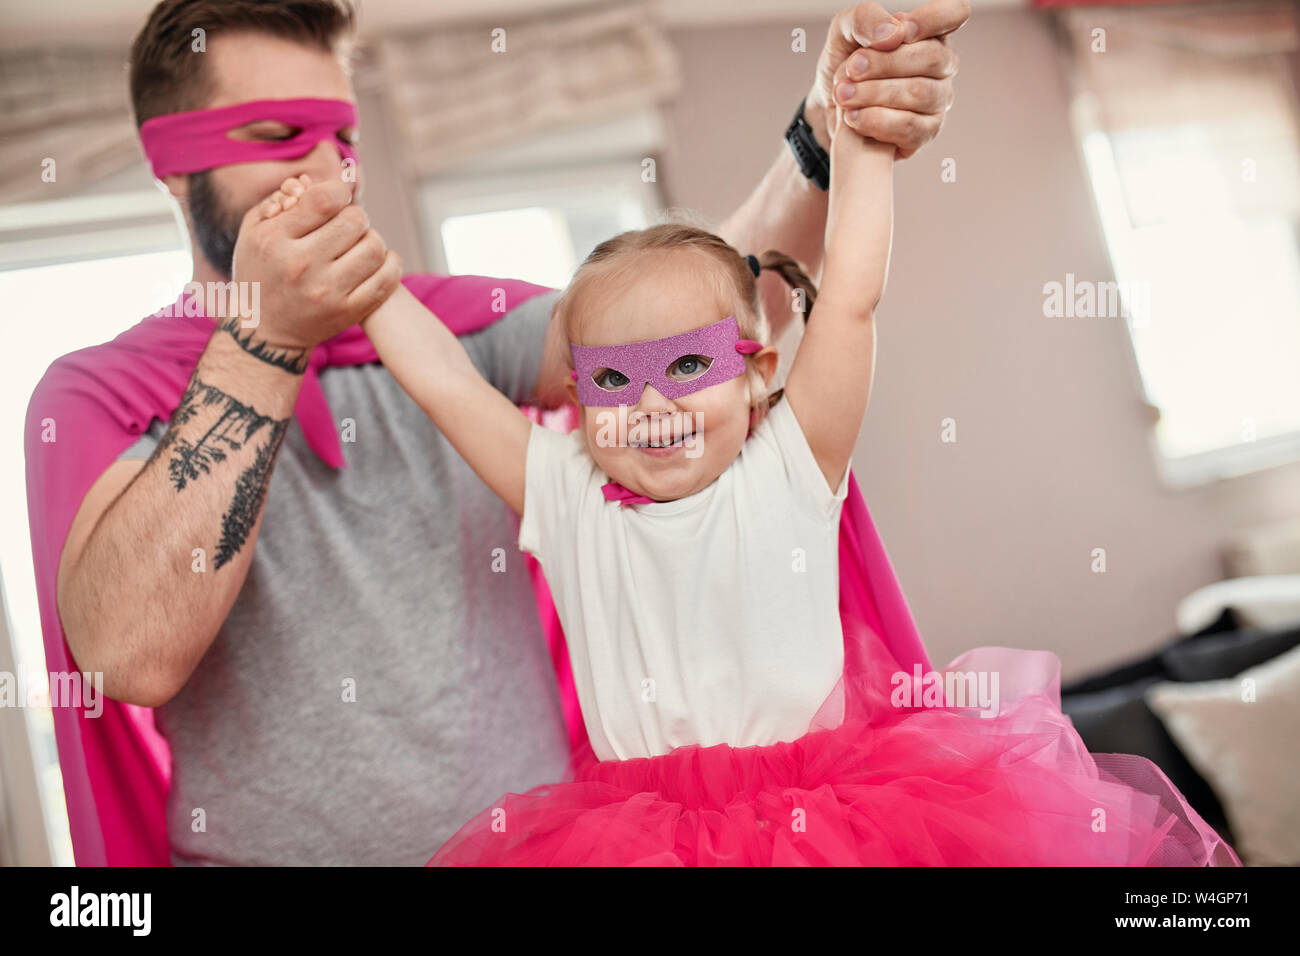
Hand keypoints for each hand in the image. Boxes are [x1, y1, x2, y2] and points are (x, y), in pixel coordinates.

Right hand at [230, 175, 401, 351]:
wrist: (264, 331)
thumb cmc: (260, 271)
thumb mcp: (255, 230)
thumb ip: (281, 199)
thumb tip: (312, 180)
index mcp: (275, 240)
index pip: (325, 200)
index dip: (339, 191)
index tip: (337, 198)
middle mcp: (301, 266)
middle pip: (356, 220)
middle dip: (354, 216)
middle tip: (346, 224)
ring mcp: (327, 292)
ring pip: (375, 247)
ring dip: (372, 239)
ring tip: (358, 243)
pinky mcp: (348, 312)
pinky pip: (387, 279)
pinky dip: (389, 263)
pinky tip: (377, 260)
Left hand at [805, 0, 966, 159]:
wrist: (830, 110)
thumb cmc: (846, 66)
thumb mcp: (844, 31)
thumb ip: (866, 19)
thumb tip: (894, 33)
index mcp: (928, 32)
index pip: (955, 13)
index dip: (933, 19)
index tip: (901, 31)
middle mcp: (941, 65)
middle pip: (932, 57)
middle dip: (885, 63)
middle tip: (852, 69)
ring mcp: (938, 100)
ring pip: (920, 93)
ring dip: (874, 93)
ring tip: (844, 95)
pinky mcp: (926, 132)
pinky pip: (910, 127)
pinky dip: (876, 121)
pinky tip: (853, 118)